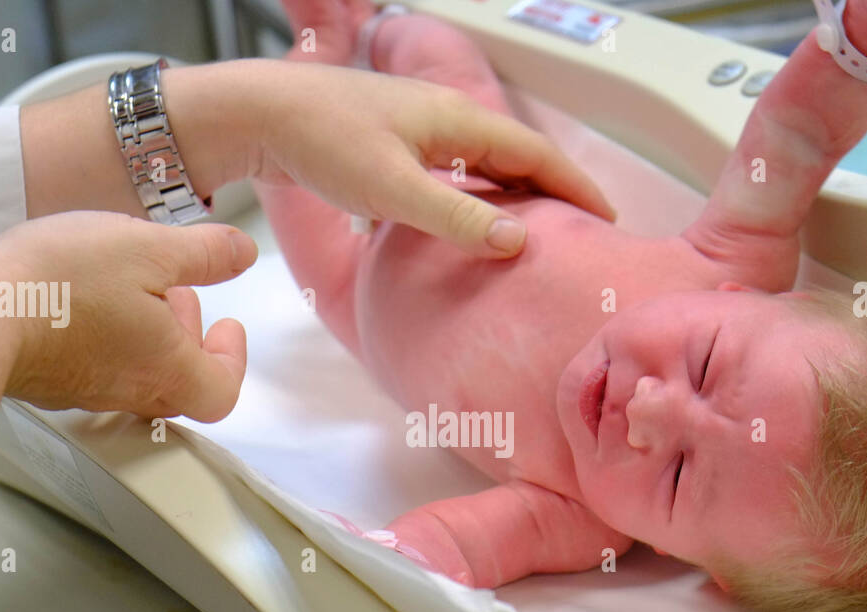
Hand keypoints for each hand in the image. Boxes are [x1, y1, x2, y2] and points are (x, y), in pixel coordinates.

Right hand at [0, 211, 254, 421]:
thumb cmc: (58, 286)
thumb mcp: (148, 248)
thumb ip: (203, 252)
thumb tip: (240, 253)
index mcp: (167, 370)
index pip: (222, 393)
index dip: (233, 361)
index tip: (228, 327)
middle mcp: (127, 391)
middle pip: (179, 384)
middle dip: (188, 337)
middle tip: (181, 297)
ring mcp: (81, 389)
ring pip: (132, 372)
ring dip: (144, 331)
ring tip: (128, 282)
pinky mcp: (44, 377)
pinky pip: (87, 362)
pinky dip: (100, 332)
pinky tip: (80, 290)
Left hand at [159, 59, 614, 259]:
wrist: (259, 115)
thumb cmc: (323, 141)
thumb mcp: (395, 188)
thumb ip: (458, 217)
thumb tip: (518, 240)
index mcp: (458, 121)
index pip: (537, 155)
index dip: (576, 187)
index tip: (607, 218)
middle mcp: (445, 120)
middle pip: (516, 157)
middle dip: (554, 191)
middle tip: (582, 230)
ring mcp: (419, 131)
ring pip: (483, 165)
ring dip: (513, 195)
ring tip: (536, 231)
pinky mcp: (393, 148)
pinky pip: (451, 173)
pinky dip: (472, 197)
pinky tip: (467, 220)